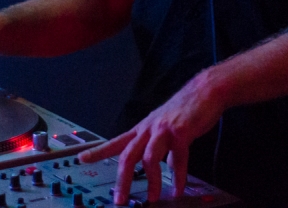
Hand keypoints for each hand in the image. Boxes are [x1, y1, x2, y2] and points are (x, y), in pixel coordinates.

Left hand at [79, 70, 225, 204]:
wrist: (206, 90)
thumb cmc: (186, 108)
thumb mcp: (168, 128)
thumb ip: (165, 148)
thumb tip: (168, 167)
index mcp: (143, 129)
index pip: (116, 142)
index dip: (98, 151)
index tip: (82, 159)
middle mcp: (150, 129)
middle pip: (128, 155)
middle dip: (122, 179)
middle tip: (119, 199)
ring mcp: (164, 130)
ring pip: (149, 158)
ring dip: (150, 181)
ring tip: (152, 198)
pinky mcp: (181, 132)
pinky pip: (177, 159)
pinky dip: (178, 177)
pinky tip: (178, 188)